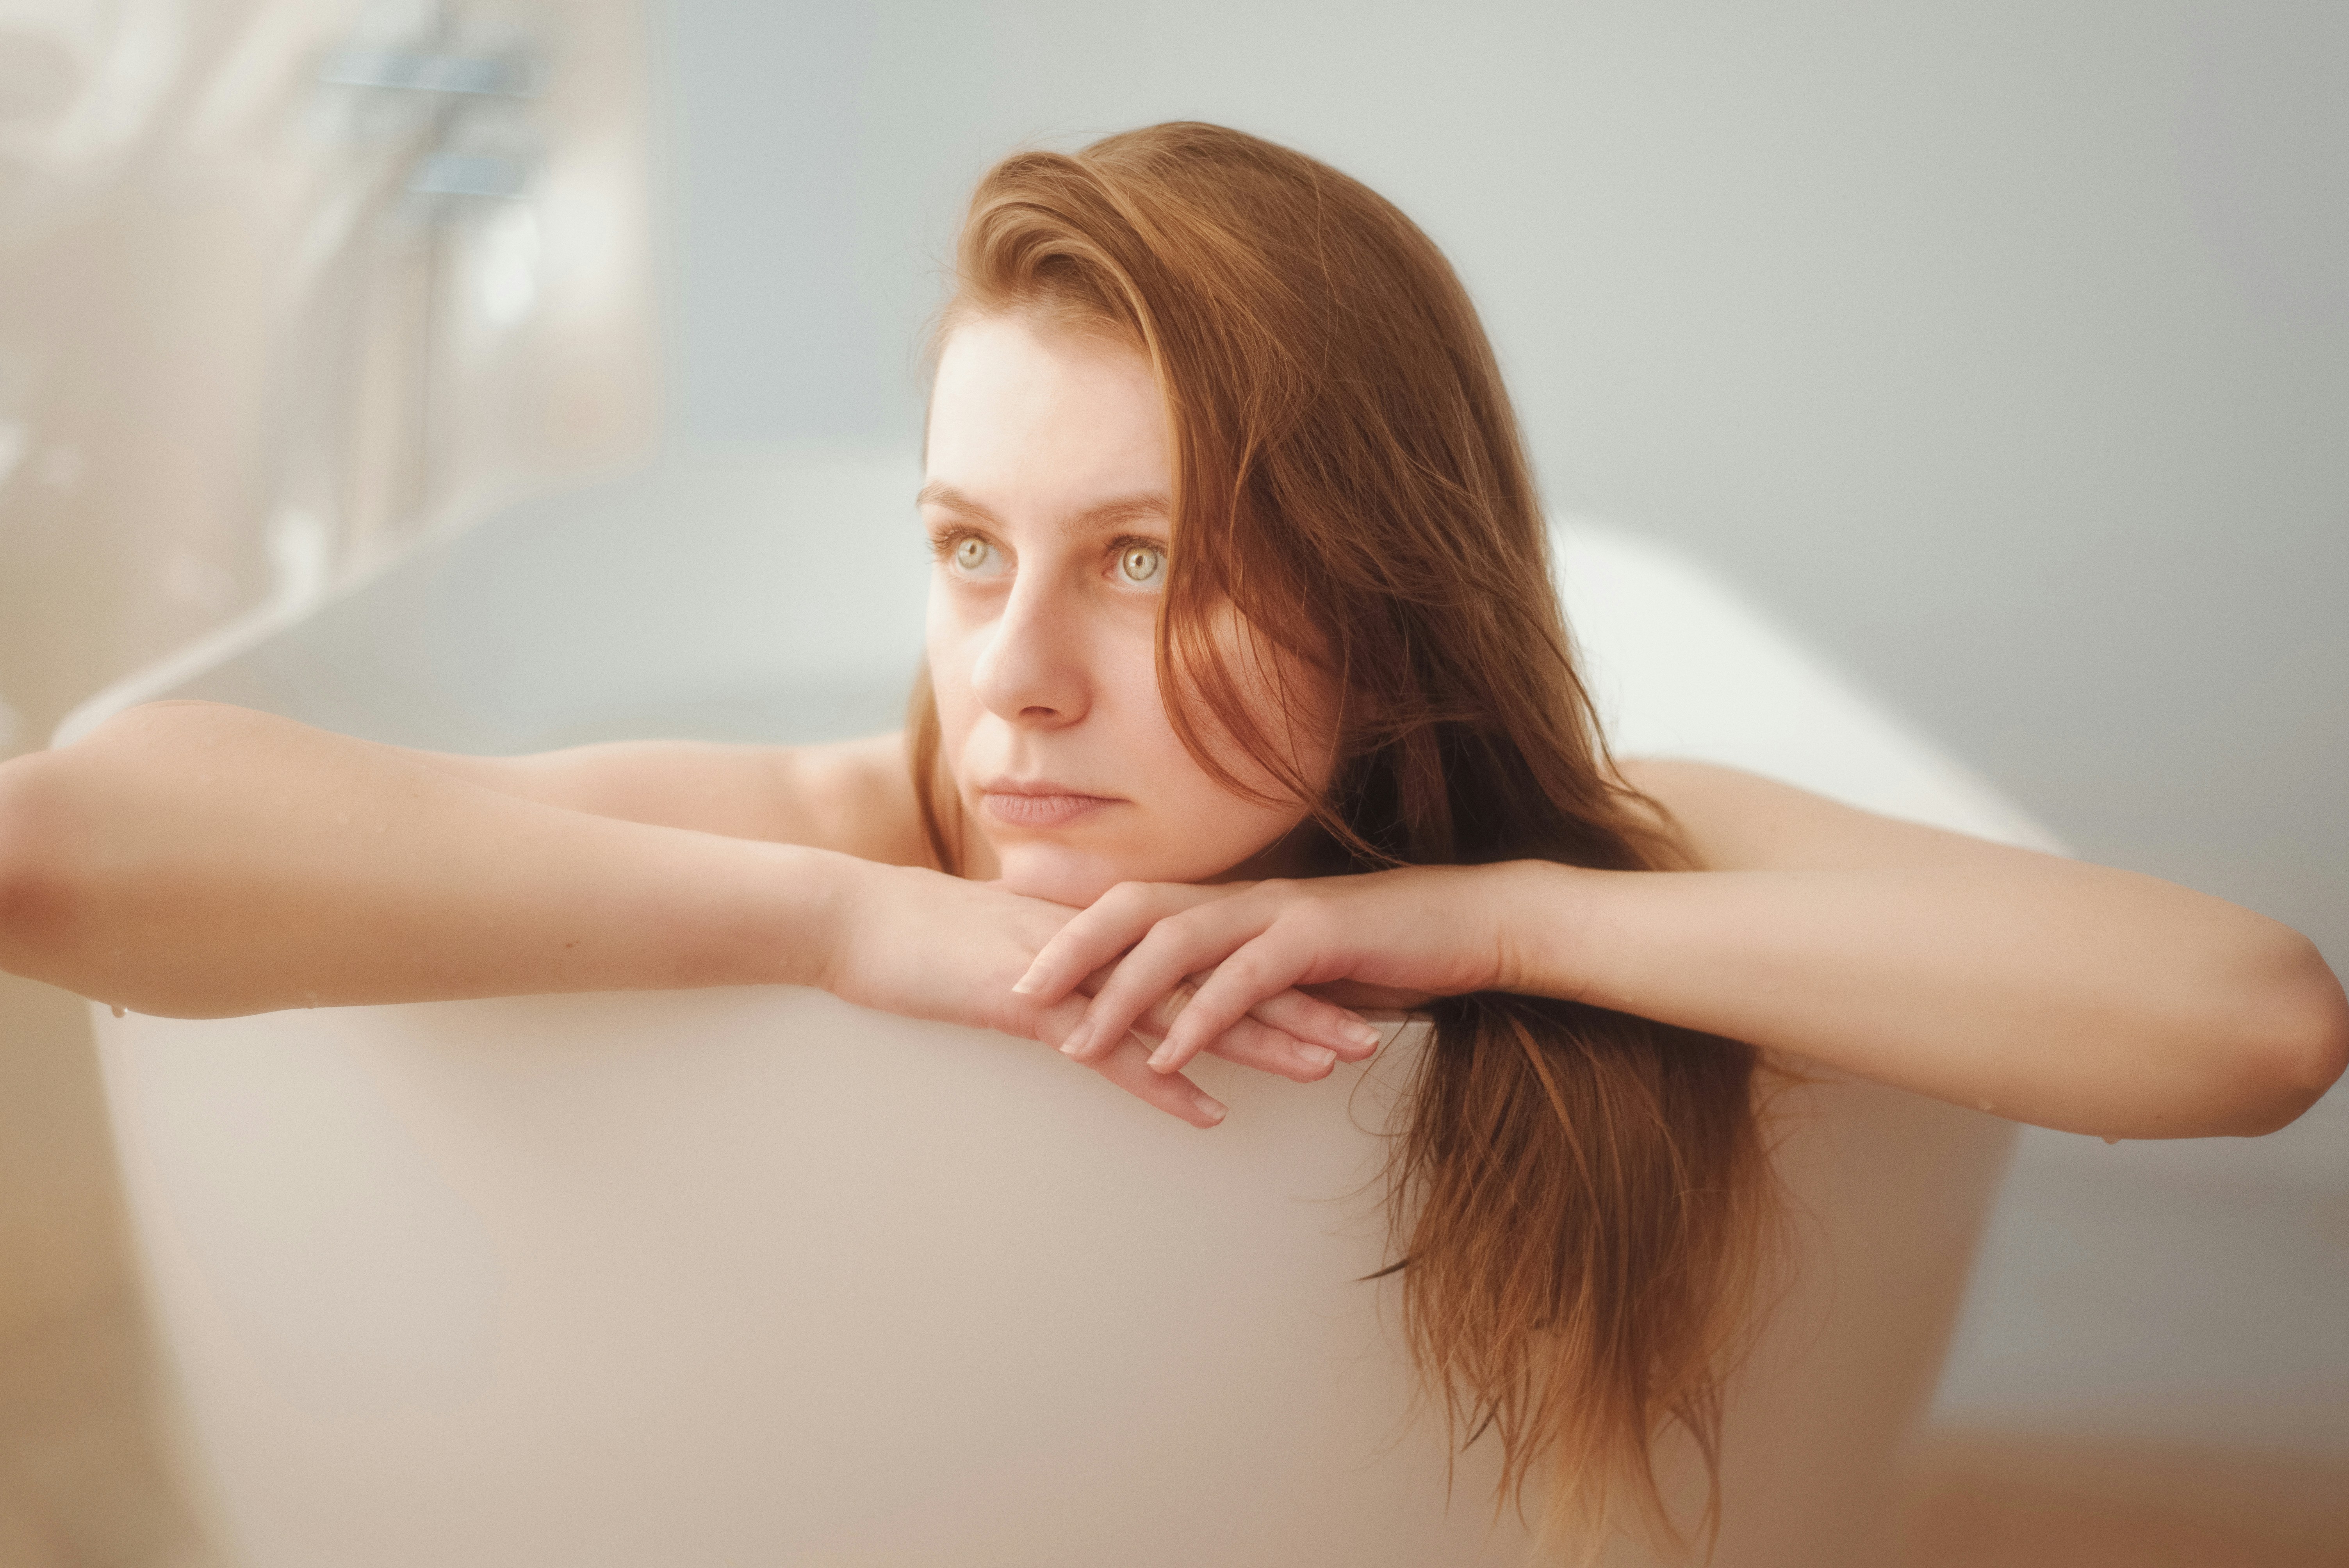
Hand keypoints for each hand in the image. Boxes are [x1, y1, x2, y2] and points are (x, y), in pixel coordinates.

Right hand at [820, 861, 1383, 1126]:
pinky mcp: (1031, 1005)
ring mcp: (1074, 973)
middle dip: (1300, 1005)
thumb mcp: (1021, 948)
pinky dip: (1158, 1078)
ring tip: (1323, 1068)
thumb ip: (1076, 965)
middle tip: (1372, 1034)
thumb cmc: (930, 937)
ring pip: (1183, 1007)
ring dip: (1256, 1038)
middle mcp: (1106, 944)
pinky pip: (1107, 1050)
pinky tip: (1207, 1109)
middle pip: (1221, 975)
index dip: (1279, 972)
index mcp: (1108, 931)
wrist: (855, 918)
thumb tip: (1116, 995)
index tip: (1343, 993)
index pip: (1213, 951)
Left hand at [1019, 866, 1528, 1077]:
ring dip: (1121, 996)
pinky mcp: (1317, 939)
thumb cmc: (1378, 951)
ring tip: (1076, 1044)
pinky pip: (1244, 980)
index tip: (1012, 962)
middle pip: (1131, 909)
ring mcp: (1277, 913)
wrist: (1466, 925)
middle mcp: (1240, 897)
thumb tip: (1180, 1005)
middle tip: (1014, 997)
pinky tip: (1172, 1057)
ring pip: (1177, 944)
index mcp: (1227, 901)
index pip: (1130, 904)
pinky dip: (1202, 1018)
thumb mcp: (1290, 964)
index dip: (1069, 929)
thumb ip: (1234, 974)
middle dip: (1068, 951)